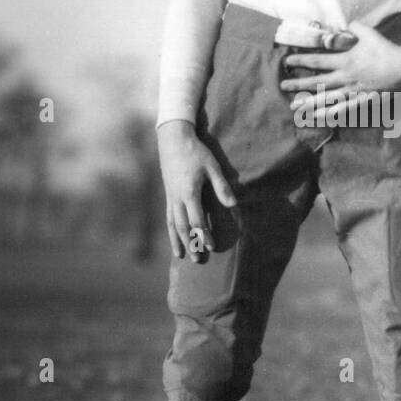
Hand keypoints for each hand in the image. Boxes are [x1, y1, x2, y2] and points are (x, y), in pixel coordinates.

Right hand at [158, 120, 236, 260]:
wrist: (173, 140)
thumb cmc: (196, 153)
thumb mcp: (213, 167)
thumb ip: (222, 187)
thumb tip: (233, 205)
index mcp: (190, 192)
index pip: (197, 219)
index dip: (203, 234)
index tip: (210, 246)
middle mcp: (177, 198)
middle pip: (183, 226)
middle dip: (191, 243)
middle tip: (197, 259)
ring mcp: (170, 197)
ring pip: (173, 224)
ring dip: (178, 241)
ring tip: (182, 256)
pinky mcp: (168, 195)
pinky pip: (168, 217)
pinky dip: (171, 230)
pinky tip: (174, 239)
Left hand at [280, 21, 400, 124]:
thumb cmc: (386, 50)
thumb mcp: (369, 33)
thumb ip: (354, 27)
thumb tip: (345, 24)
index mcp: (346, 60)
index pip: (318, 61)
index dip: (301, 61)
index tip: (287, 63)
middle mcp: (346, 77)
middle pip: (317, 82)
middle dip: (298, 84)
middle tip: (282, 86)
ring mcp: (352, 91)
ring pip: (326, 98)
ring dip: (309, 102)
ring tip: (294, 105)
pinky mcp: (360, 100)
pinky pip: (341, 109)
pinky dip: (328, 113)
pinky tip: (317, 117)